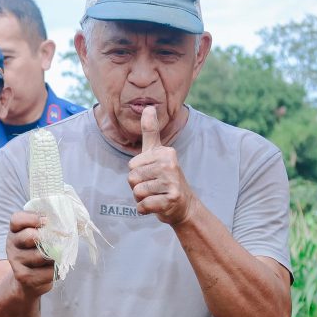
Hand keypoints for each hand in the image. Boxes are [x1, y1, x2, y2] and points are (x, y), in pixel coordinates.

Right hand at [5, 211, 54, 297]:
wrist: (30, 280)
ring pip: (41, 255)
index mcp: (15, 230)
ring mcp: (16, 261)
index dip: (33, 218)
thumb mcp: (39, 234)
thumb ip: (47, 225)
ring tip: (56, 256)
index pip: (17, 219)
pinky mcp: (23, 276)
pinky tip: (53, 268)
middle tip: (57, 240)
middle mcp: (12, 244)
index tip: (47, 221)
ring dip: (54, 256)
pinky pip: (47, 271)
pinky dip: (55, 270)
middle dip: (47, 238)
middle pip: (30, 236)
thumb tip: (66, 222)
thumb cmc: (40, 251)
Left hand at [127, 106, 193, 225]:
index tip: (151, 173)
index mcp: (165, 152)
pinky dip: (145, 209)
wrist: (184, 205)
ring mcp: (172, 182)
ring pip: (137, 192)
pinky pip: (143, 205)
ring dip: (142, 198)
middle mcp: (170, 164)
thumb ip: (151, 131)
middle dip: (138, 187)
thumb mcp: (158, 152)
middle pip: (132, 178)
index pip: (132, 165)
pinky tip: (157, 205)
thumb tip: (148, 107)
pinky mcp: (171, 199)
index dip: (137, 173)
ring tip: (156, 195)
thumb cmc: (165, 177)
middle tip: (154, 187)